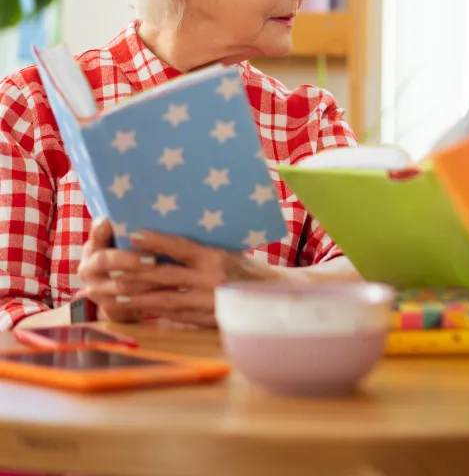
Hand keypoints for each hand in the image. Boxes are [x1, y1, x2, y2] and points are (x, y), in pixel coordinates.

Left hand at [80, 225, 270, 327]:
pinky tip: (139, 309)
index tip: (133, 235)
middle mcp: (211, 279)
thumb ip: (200, 252)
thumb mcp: (227, 253)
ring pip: (165, 299)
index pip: (181, 247)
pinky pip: (175, 315)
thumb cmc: (247, 269)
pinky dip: (155, 312)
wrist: (272, 297)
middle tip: (109, 271)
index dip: (156, 241)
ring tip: (115, 294)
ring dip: (137, 297)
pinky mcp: (206, 320)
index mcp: (217, 257)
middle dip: (134, 274)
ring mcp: (208, 302)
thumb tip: (163, 243)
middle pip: (165, 276)